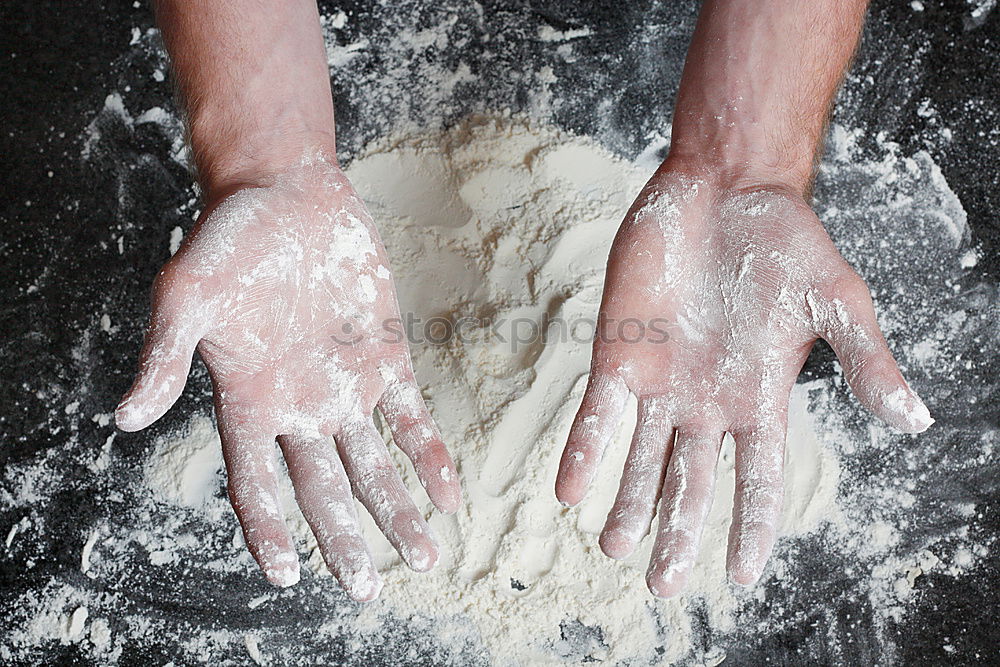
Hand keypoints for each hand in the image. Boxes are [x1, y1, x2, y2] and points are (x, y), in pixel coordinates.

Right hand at [116, 155, 460, 600]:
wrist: (287, 193)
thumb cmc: (228, 240)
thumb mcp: (187, 293)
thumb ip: (164, 355)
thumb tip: (123, 418)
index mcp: (249, 401)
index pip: (255, 483)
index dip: (268, 529)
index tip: (288, 574)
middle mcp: (299, 407)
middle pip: (324, 490)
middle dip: (347, 539)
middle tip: (370, 590)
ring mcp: (346, 386)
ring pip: (374, 465)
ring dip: (398, 510)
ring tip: (426, 554)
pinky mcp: (386, 358)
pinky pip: (411, 418)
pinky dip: (430, 455)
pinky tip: (450, 492)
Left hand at [555, 163, 931, 596]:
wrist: (728, 191)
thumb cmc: (788, 244)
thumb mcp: (837, 303)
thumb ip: (866, 361)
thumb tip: (916, 421)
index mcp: (758, 399)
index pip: (756, 480)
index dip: (750, 528)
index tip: (739, 577)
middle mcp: (705, 402)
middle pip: (690, 482)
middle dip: (676, 532)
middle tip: (660, 585)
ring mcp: (659, 380)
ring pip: (639, 458)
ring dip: (627, 504)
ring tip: (612, 548)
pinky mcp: (620, 352)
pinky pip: (598, 411)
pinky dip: (585, 449)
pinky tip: (569, 488)